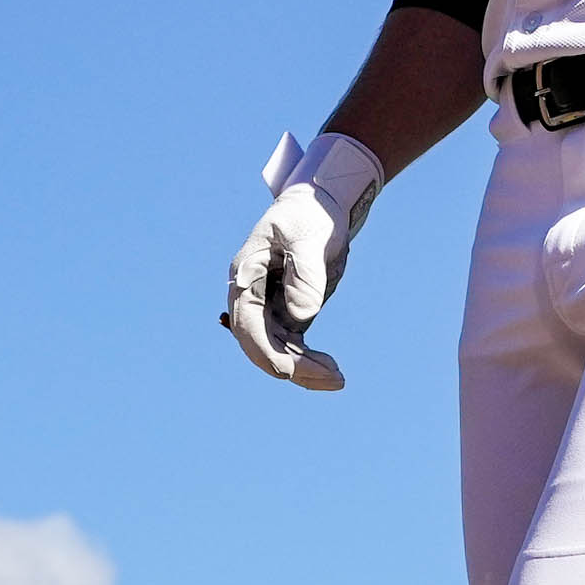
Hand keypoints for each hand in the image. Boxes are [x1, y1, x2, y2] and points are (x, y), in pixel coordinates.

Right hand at [222, 131, 384, 391]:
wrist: (324, 204)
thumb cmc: (312, 213)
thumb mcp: (309, 236)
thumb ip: (305, 274)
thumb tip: (302, 317)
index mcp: (247, 275)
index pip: (246, 323)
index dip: (263, 350)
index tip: (286, 371)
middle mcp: (252, 296)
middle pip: (262, 343)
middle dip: (292, 366)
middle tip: (331, 378)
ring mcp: (270, 307)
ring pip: (279, 349)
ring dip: (304, 369)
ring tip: (338, 379)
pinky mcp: (289, 312)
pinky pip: (294, 345)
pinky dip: (311, 361)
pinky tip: (333, 373)